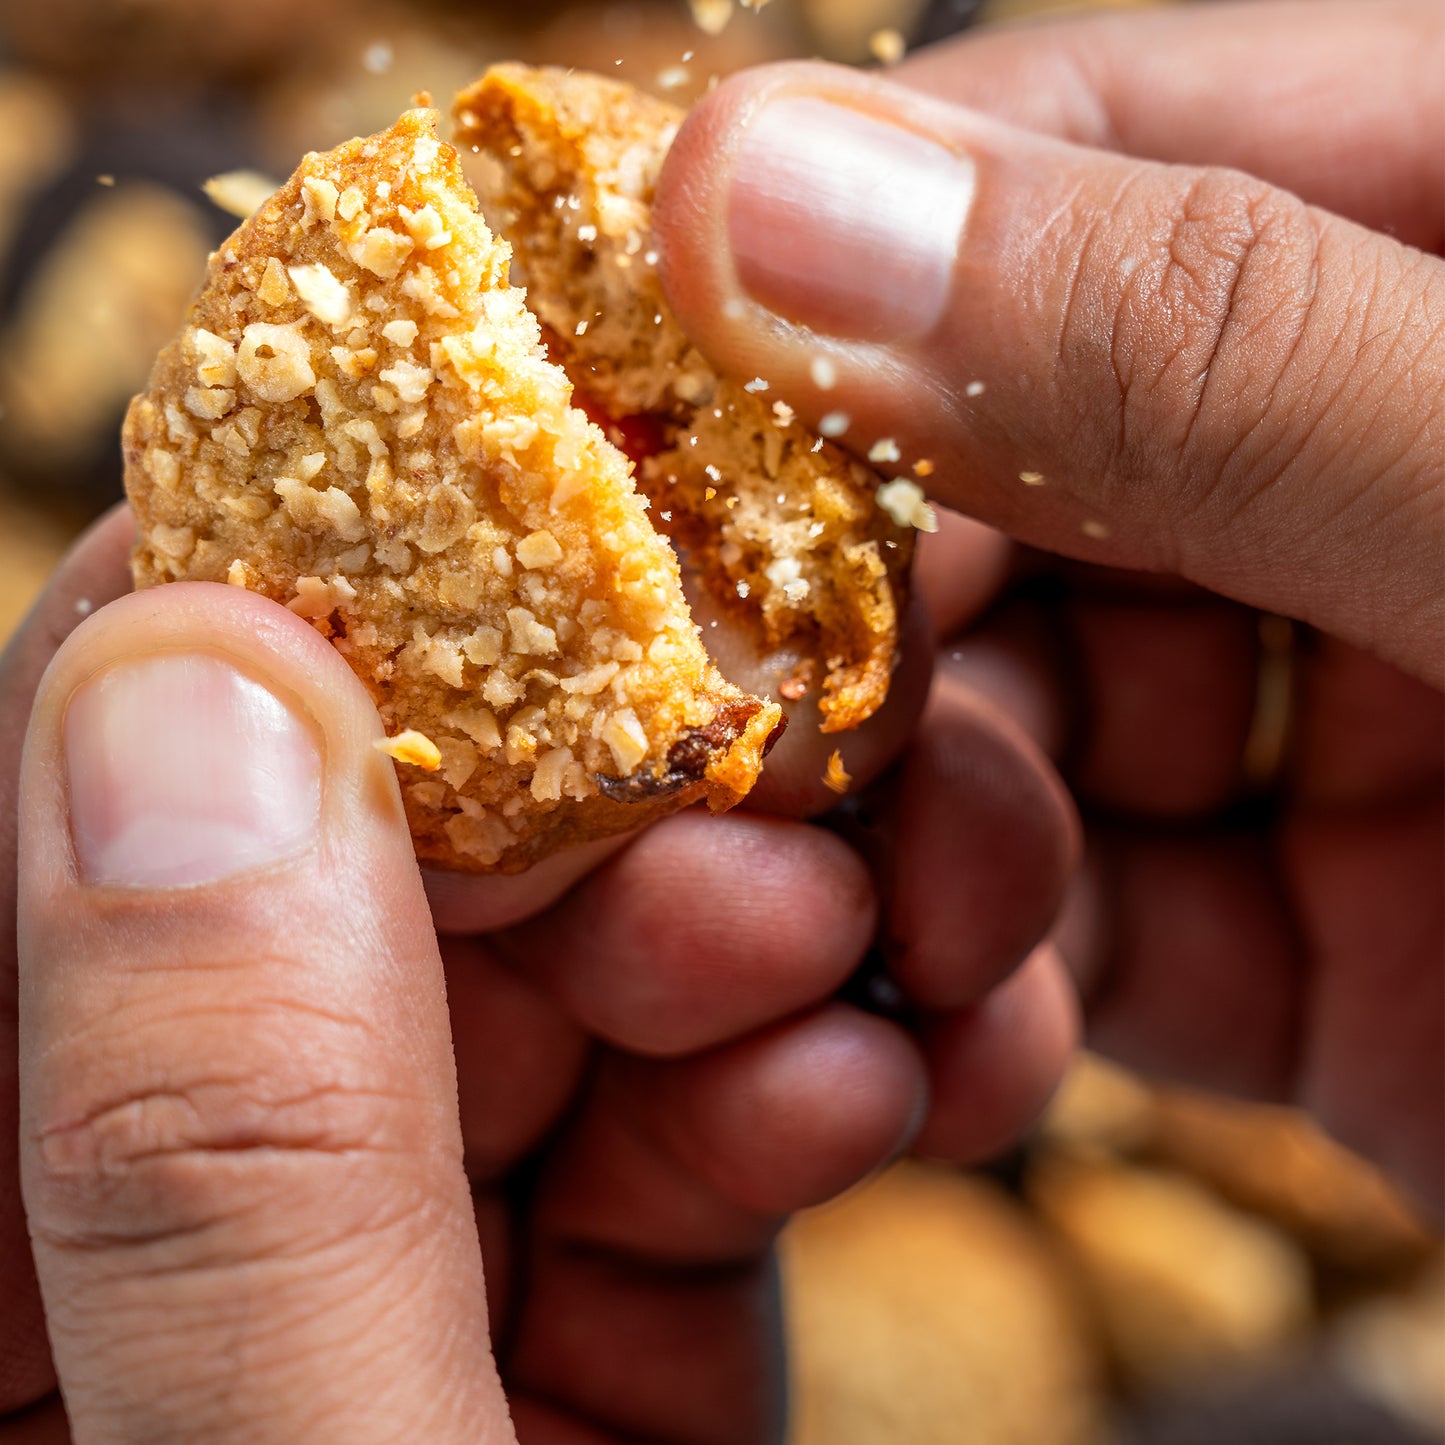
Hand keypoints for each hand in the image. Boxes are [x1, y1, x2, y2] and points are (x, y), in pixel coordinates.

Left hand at [0, 506, 1071, 1440]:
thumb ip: (227, 1157)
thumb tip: (197, 691)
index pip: (80, 806)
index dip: (285, 612)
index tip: (514, 505)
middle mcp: (179, 1222)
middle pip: (361, 862)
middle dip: (590, 786)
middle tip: (768, 761)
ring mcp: (396, 1257)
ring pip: (556, 966)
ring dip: (743, 921)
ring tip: (862, 938)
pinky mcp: (576, 1318)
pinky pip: (674, 1130)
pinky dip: (796, 1077)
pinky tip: (878, 1083)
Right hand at [652, 0, 1442, 1210]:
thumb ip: (1221, 348)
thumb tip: (764, 196)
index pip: (1068, 164)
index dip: (819, 279)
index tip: (638, 432)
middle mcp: (1389, 453)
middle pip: (994, 467)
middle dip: (848, 625)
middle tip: (722, 761)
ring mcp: (1349, 704)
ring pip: (1003, 715)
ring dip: (903, 834)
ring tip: (857, 939)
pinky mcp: (1333, 942)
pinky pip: (1081, 918)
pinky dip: (986, 977)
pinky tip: (950, 1031)